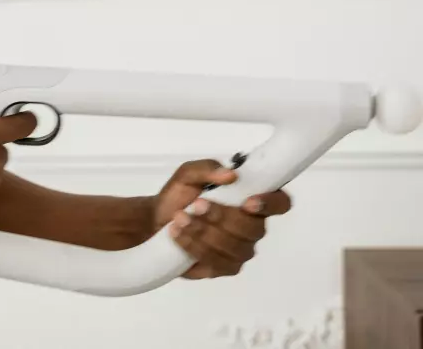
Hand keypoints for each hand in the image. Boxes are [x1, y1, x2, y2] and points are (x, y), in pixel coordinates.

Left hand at [151, 159, 292, 278]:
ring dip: (203, 231)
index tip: (248, 202)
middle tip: (196, 205)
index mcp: (252, 200)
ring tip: (179, 218)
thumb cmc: (179, 195)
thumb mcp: (187, 174)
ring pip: (234, 246)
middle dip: (222, 217)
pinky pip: (217, 261)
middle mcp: (253, 227)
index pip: (280, 203)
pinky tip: (178, 233)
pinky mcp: (224, 268)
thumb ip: (208, 169)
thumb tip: (230, 174)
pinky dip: (194, 245)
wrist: (156, 220)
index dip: (271, 203)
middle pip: (253, 228)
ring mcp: (241, 251)